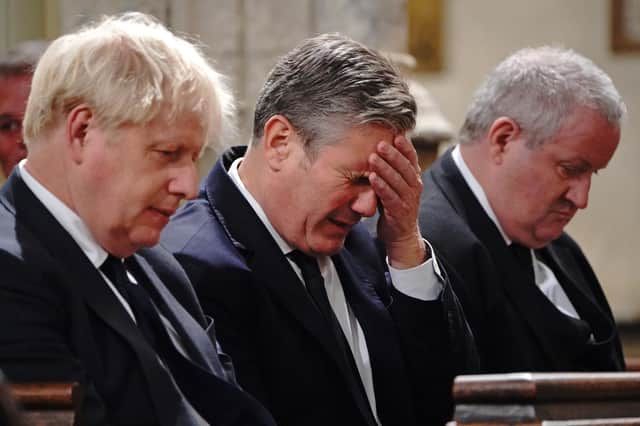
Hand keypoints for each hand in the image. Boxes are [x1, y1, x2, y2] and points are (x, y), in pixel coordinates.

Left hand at [368, 133, 426, 267]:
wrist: (401, 236)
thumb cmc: (394, 206)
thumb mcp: (396, 186)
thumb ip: (392, 170)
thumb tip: (380, 148)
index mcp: (414, 179)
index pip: (412, 159)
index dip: (405, 147)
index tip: (396, 134)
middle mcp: (415, 188)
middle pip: (405, 167)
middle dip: (393, 154)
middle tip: (380, 143)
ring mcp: (408, 200)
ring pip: (397, 181)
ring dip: (384, 168)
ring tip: (372, 158)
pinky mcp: (399, 212)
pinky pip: (390, 197)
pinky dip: (381, 187)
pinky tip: (372, 178)